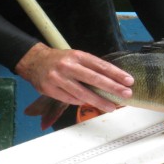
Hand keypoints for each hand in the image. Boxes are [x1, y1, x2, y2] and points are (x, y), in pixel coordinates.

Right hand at [15, 43, 133, 111]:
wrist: (34, 61)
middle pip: (94, 78)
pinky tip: (89, 104)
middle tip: (126, 94)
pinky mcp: (50, 89)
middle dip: (112, 88)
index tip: (129, 81)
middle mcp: (68, 65)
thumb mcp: (75, 57)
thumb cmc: (60, 60)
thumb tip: (112, 81)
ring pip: (82, 93)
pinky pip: (69, 99)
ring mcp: (58, 78)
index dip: (116, 74)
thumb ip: (90, 67)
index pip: (100, 65)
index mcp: (77, 56)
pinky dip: (80, 102)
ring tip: (111, 107)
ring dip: (99, 101)